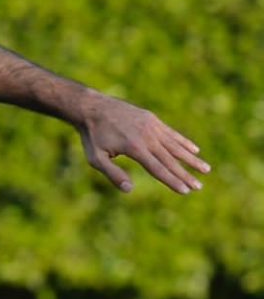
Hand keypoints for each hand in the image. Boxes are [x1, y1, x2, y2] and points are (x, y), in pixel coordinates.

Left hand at [77, 95, 208, 194]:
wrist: (93, 107)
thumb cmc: (92, 136)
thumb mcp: (95, 158)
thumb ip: (112, 173)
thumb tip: (129, 189)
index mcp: (134, 148)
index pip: (157, 168)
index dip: (172, 181)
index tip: (185, 191)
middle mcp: (147, 137)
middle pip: (170, 160)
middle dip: (185, 174)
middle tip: (199, 187)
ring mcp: (151, 126)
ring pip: (175, 146)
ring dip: (191, 158)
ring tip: (206, 169)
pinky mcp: (151, 119)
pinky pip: (171, 133)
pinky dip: (183, 142)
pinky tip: (195, 150)